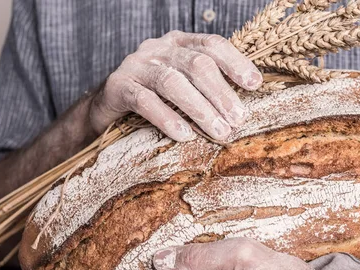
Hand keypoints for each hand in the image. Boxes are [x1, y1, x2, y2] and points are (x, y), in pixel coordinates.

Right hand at [89, 31, 262, 140]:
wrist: (105, 107)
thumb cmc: (154, 97)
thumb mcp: (182, 86)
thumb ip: (206, 88)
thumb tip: (242, 111)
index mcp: (179, 43)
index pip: (212, 44)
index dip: (235, 62)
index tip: (254, 84)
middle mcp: (158, 48)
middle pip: (196, 64)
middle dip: (221, 93)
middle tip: (238, 120)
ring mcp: (137, 65)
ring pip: (172, 82)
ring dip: (199, 108)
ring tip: (218, 131)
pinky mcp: (118, 86)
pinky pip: (144, 102)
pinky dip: (166, 118)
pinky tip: (183, 136)